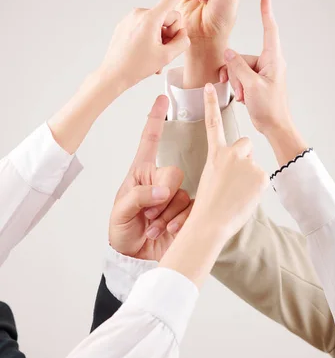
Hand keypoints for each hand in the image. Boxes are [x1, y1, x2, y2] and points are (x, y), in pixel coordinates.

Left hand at [100, 0, 192, 92]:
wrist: (112, 75)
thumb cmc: (137, 67)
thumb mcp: (167, 56)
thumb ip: (182, 41)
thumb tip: (183, 34)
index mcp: (150, 18)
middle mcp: (140, 13)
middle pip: (168, 17)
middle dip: (170, 34)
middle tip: (163, 53)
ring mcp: (131, 18)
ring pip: (157, 24)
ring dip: (160, 40)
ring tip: (152, 58)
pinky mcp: (126, 24)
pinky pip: (146, 28)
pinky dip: (150, 40)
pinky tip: (144, 55)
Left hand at [109, 95, 192, 260]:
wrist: (134, 258)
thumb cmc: (122, 231)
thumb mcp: (120, 212)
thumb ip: (139, 197)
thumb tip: (164, 192)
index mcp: (141, 172)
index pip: (149, 141)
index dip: (155, 119)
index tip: (162, 99)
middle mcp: (160, 181)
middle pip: (173, 173)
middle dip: (161, 196)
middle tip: (148, 214)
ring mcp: (173, 197)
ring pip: (182, 195)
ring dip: (167, 215)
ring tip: (153, 227)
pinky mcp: (186, 212)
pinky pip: (191, 209)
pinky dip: (179, 222)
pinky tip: (168, 231)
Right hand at [159, 84, 266, 287]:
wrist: (212, 222)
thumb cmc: (209, 204)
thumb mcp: (210, 176)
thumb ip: (223, 163)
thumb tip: (237, 166)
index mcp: (215, 154)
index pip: (213, 123)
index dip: (211, 103)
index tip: (208, 86)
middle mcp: (232, 154)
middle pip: (245, 145)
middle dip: (244, 158)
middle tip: (234, 179)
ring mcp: (247, 164)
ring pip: (253, 165)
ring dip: (250, 177)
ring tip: (238, 194)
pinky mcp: (260, 175)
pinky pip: (262, 179)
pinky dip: (256, 189)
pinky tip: (246, 198)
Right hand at [220, 0, 307, 166]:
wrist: (275, 127)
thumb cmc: (270, 108)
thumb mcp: (251, 86)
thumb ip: (238, 67)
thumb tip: (228, 53)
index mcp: (273, 60)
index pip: (269, 30)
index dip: (266, 13)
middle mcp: (268, 63)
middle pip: (243, 57)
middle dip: (236, 73)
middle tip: (241, 90)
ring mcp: (262, 72)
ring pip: (239, 68)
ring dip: (237, 82)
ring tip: (243, 96)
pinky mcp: (256, 81)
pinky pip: (240, 76)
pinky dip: (238, 86)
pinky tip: (243, 97)